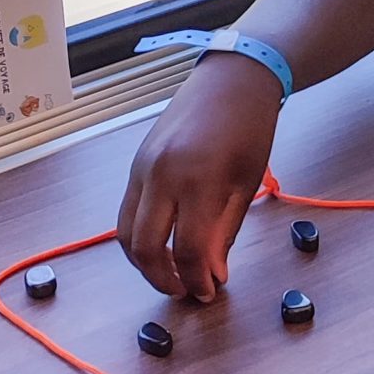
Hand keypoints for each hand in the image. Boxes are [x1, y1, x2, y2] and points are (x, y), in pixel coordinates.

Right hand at [116, 54, 280, 301]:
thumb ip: (225, 232)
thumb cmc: (248, 128)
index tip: (210, 294)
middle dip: (163, 280)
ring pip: (125, 233)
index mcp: (197, 181)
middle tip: (186, 292)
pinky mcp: (134, 165)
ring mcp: (141, 169)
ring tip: (172, 274)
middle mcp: (160, 176)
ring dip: (144, 263)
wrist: (229, 79)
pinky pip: (126, 212)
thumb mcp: (246, 183)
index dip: (197, 281)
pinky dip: (139, 237)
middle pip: (145, 248)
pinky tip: (162, 245)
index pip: (188, 250)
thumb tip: (213, 275)